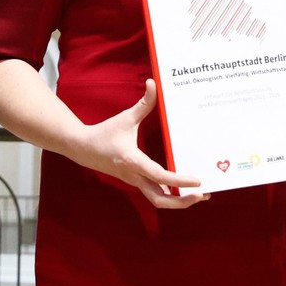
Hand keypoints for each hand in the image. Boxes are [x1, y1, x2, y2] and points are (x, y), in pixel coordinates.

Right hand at [68, 80, 206, 209]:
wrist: (82, 148)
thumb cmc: (104, 133)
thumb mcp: (125, 118)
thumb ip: (143, 104)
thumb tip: (153, 83)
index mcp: (133, 161)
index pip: (160, 176)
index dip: (179, 180)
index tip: (198, 181)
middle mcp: (135, 176)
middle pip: (160, 200)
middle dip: (182, 201)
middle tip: (203, 194)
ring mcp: (134, 181)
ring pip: (158, 200)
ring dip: (178, 201)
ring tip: (198, 194)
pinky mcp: (135, 182)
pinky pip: (154, 194)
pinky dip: (170, 195)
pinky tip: (183, 189)